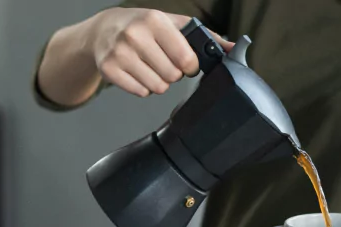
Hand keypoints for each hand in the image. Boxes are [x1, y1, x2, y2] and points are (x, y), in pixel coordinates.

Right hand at [89, 8, 232, 96]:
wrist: (104, 29)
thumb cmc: (145, 26)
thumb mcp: (175, 24)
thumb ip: (207, 37)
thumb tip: (236, 49)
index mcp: (155, 21)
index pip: (186, 59)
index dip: (190, 65)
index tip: (185, 60)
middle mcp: (135, 35)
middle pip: (172, 76)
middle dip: (173, 73)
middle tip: (164, 61)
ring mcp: (119, 53)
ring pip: (157, 87)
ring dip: (159, 81)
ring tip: (151, 66)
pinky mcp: (109, 69)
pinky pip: (141, 92)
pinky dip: (143, 87)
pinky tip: (138, 71)